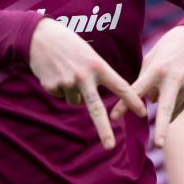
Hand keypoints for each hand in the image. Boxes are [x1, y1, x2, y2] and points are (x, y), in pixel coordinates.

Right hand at [28, 19, 146, 149]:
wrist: (40, 36)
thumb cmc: (69, 44)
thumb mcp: (89, 55)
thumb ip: (96, 75)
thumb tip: (91, 103)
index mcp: (97, 66)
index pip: (119, 86)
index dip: (132, 100)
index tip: (143, 112)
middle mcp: (84, 76)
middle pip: (96, 109)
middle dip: (104, 130)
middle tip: (110, 147)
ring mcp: (67, 82)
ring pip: (76, 101)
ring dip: (73, 91)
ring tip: (66, 71)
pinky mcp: (52, 86)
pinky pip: (61, 95)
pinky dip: (59, 87)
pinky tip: (55, 72)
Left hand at [111, 25, 183, 146]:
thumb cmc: (168, 48)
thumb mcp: (151, 58)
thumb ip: (145, 81)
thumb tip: (147, 103)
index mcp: (158, 68)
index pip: (137, 90)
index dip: (124, 105)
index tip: (113, 117)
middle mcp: (174, 78)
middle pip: (165, 107)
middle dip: (161, 127)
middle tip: (158, 145)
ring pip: (172, 108)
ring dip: (163, 108)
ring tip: (165, 87)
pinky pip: (181, 105)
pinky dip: (174, 105)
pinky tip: (174, 91)